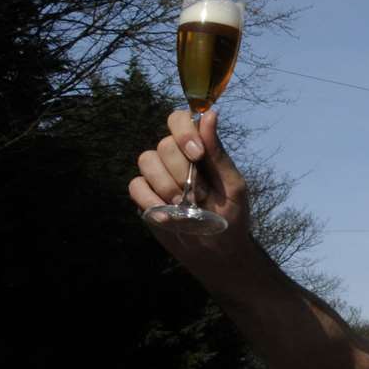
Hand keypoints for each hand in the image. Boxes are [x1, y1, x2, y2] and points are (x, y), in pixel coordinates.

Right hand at [128, 108, 249, 249]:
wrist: (219, 253)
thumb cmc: (231, 217)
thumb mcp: (232, 187)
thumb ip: (218, 154)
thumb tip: (210, 115)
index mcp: (198, 150)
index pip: (179, 120)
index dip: (183, 132)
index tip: (197, 154)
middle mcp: (174, 158)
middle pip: (164, 144)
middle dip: (182, 171)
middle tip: (200, 195)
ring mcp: (157, 176)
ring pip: (146, 161)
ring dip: (167, 186)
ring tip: (185, 207)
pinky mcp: (144, 196)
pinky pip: (136, 186)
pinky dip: (152, 201)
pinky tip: (169, 218)